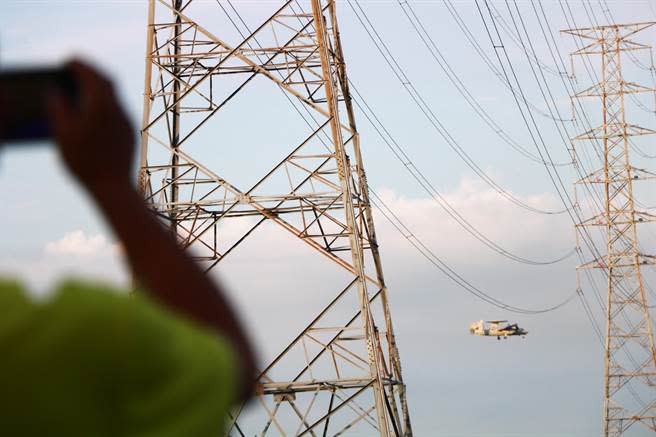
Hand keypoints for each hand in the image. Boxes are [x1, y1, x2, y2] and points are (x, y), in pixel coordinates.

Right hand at [48, 60, 134, 193]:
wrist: (113, 187)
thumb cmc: (85, 163)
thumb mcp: (63, 134)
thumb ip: (58, 108)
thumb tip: (55, 91)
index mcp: (101, 106)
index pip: (92, 75)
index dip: (79, 65)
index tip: (67, 60)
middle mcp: (118, 110)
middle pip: (107, 81)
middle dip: (91, 72)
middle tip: (75, 69)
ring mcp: (126, 122)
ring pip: (114, 96)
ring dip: (99, 88)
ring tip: (81, 88)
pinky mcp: (129, 133)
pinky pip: (117, 110)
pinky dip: (104, 103)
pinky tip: (92, 110)